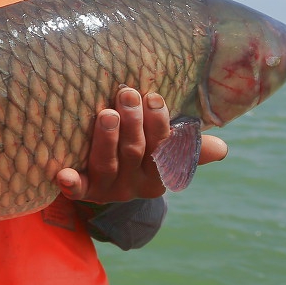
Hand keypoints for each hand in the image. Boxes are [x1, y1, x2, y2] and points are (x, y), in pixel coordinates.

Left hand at [56, 87, 228, 203]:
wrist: (104, 182)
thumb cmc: (139, 151)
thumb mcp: (165, 149)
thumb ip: (189, 147)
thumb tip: (222, 149)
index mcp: (158, 174)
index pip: (162, 147)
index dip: (159, 123)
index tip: (153, 96)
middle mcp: (134, 184)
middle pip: (134, 152)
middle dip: (133, 122)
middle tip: (127, 93)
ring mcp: (107, 189)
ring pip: (107, 164)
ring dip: (107, 139)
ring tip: (106, 114)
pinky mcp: (83, 191)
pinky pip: (77, 189)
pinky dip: (72, 183)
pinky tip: (63, 174)